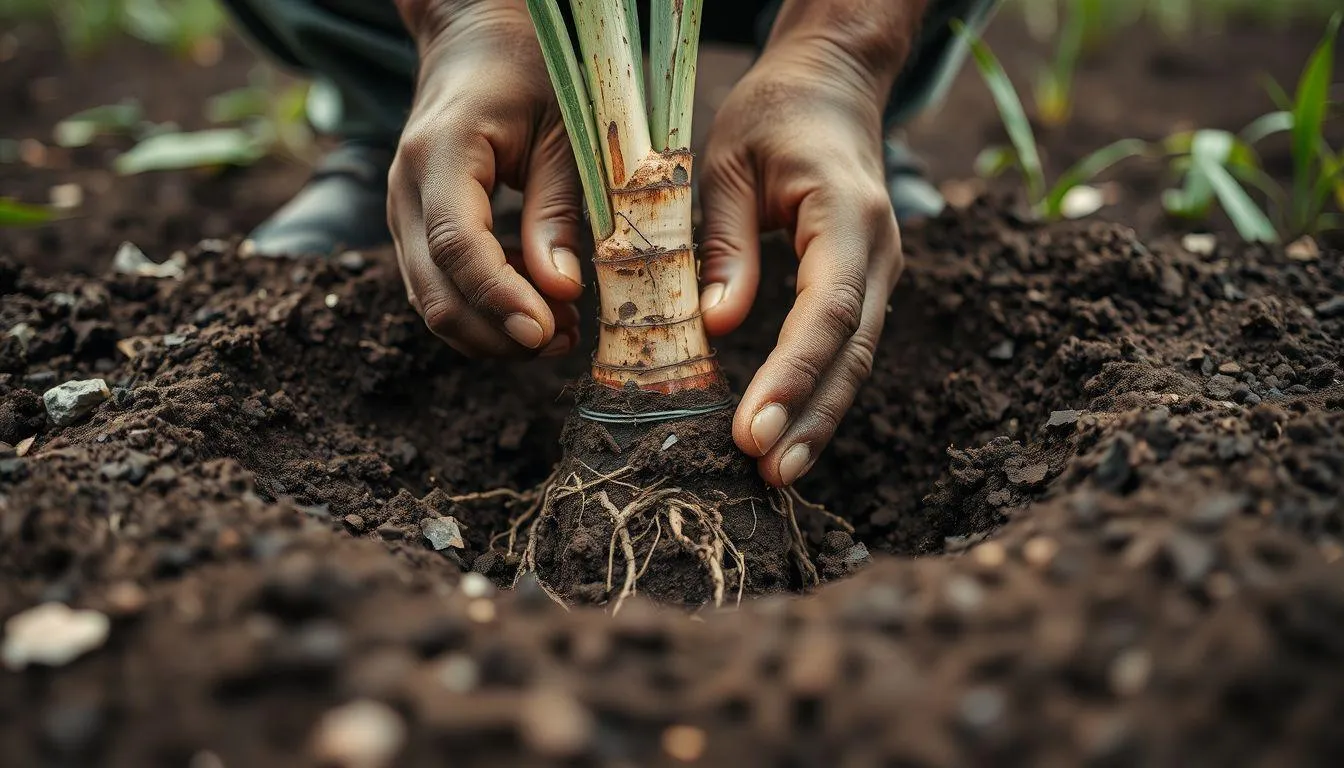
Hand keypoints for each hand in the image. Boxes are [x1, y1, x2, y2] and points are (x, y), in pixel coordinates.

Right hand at [390, 0, 583, 357]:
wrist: (474, 44)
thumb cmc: (526, 73)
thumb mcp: (561, 131)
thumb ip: (557, 209)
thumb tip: (561, 291)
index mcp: (440, 153)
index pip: (457, 245)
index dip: (499, 298)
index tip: (543, 332)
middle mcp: (405, 190)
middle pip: (435, 290)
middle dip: (498, 331)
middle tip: (564, 341)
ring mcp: (403, 214)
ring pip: (433, 300)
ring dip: (493, 330)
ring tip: (561, 330)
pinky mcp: (417, 231)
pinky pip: (441, 287)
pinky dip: (485, 310)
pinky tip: (538, 306)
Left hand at [699, 32, 909, 486]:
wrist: (832, 86)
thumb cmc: (775, 112)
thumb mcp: (729, 160)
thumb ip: (724, 241)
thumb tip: (717, 325)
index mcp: (847, 214)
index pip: (826, 309)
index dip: (792, 374)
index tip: (753, 430)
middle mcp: (878, 252)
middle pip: (852, 350)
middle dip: (811, 416)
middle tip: (769, 472)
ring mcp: (879, 272)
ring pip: (856, 360)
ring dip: (820, 419)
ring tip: (779, 472)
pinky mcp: (864, 287)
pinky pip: (847, 350)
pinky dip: (819, 394)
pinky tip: (789, 435)